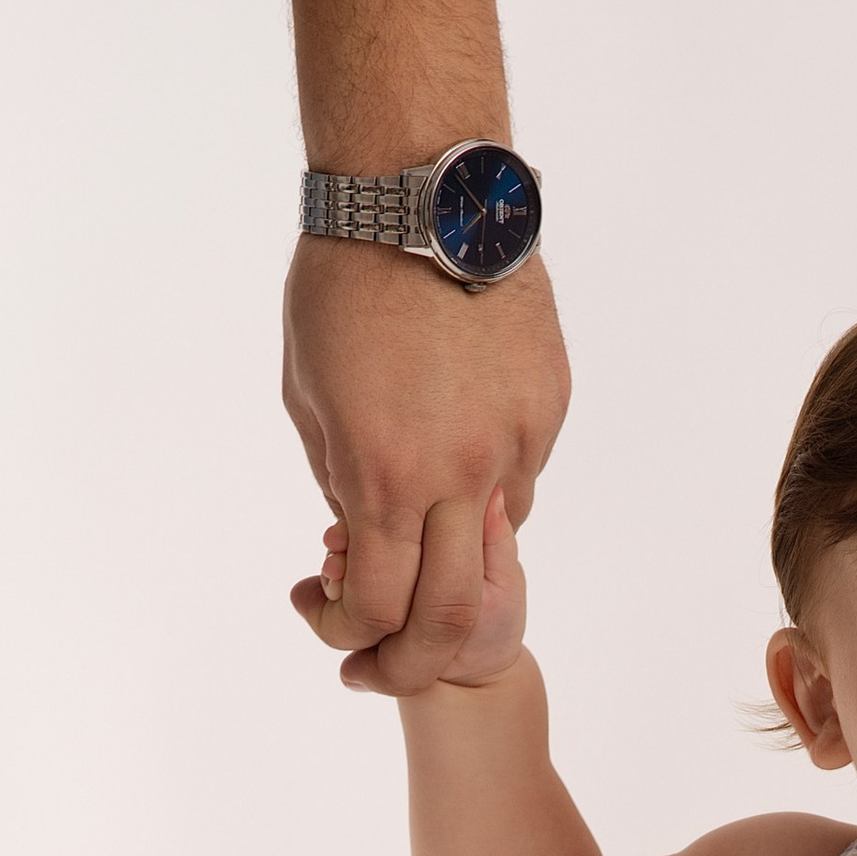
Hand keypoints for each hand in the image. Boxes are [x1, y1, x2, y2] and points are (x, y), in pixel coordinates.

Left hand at [283, 237, 569, 694]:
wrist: (421, 193)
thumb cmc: (341, 284)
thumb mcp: (308, 394)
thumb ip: (340, 477)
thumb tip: (362, 534)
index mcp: (383, 474)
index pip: (378, 605)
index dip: (349, 634)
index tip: (329, 621)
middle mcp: (459, 471)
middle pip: (453, 614)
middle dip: (415, 658)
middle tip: (385, 662)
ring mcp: (514, 440)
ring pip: (495, 537)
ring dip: (455, 545)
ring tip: (420, 494)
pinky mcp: (549, 405)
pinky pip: (520, 469)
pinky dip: (487, 476)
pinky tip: (458, 424)